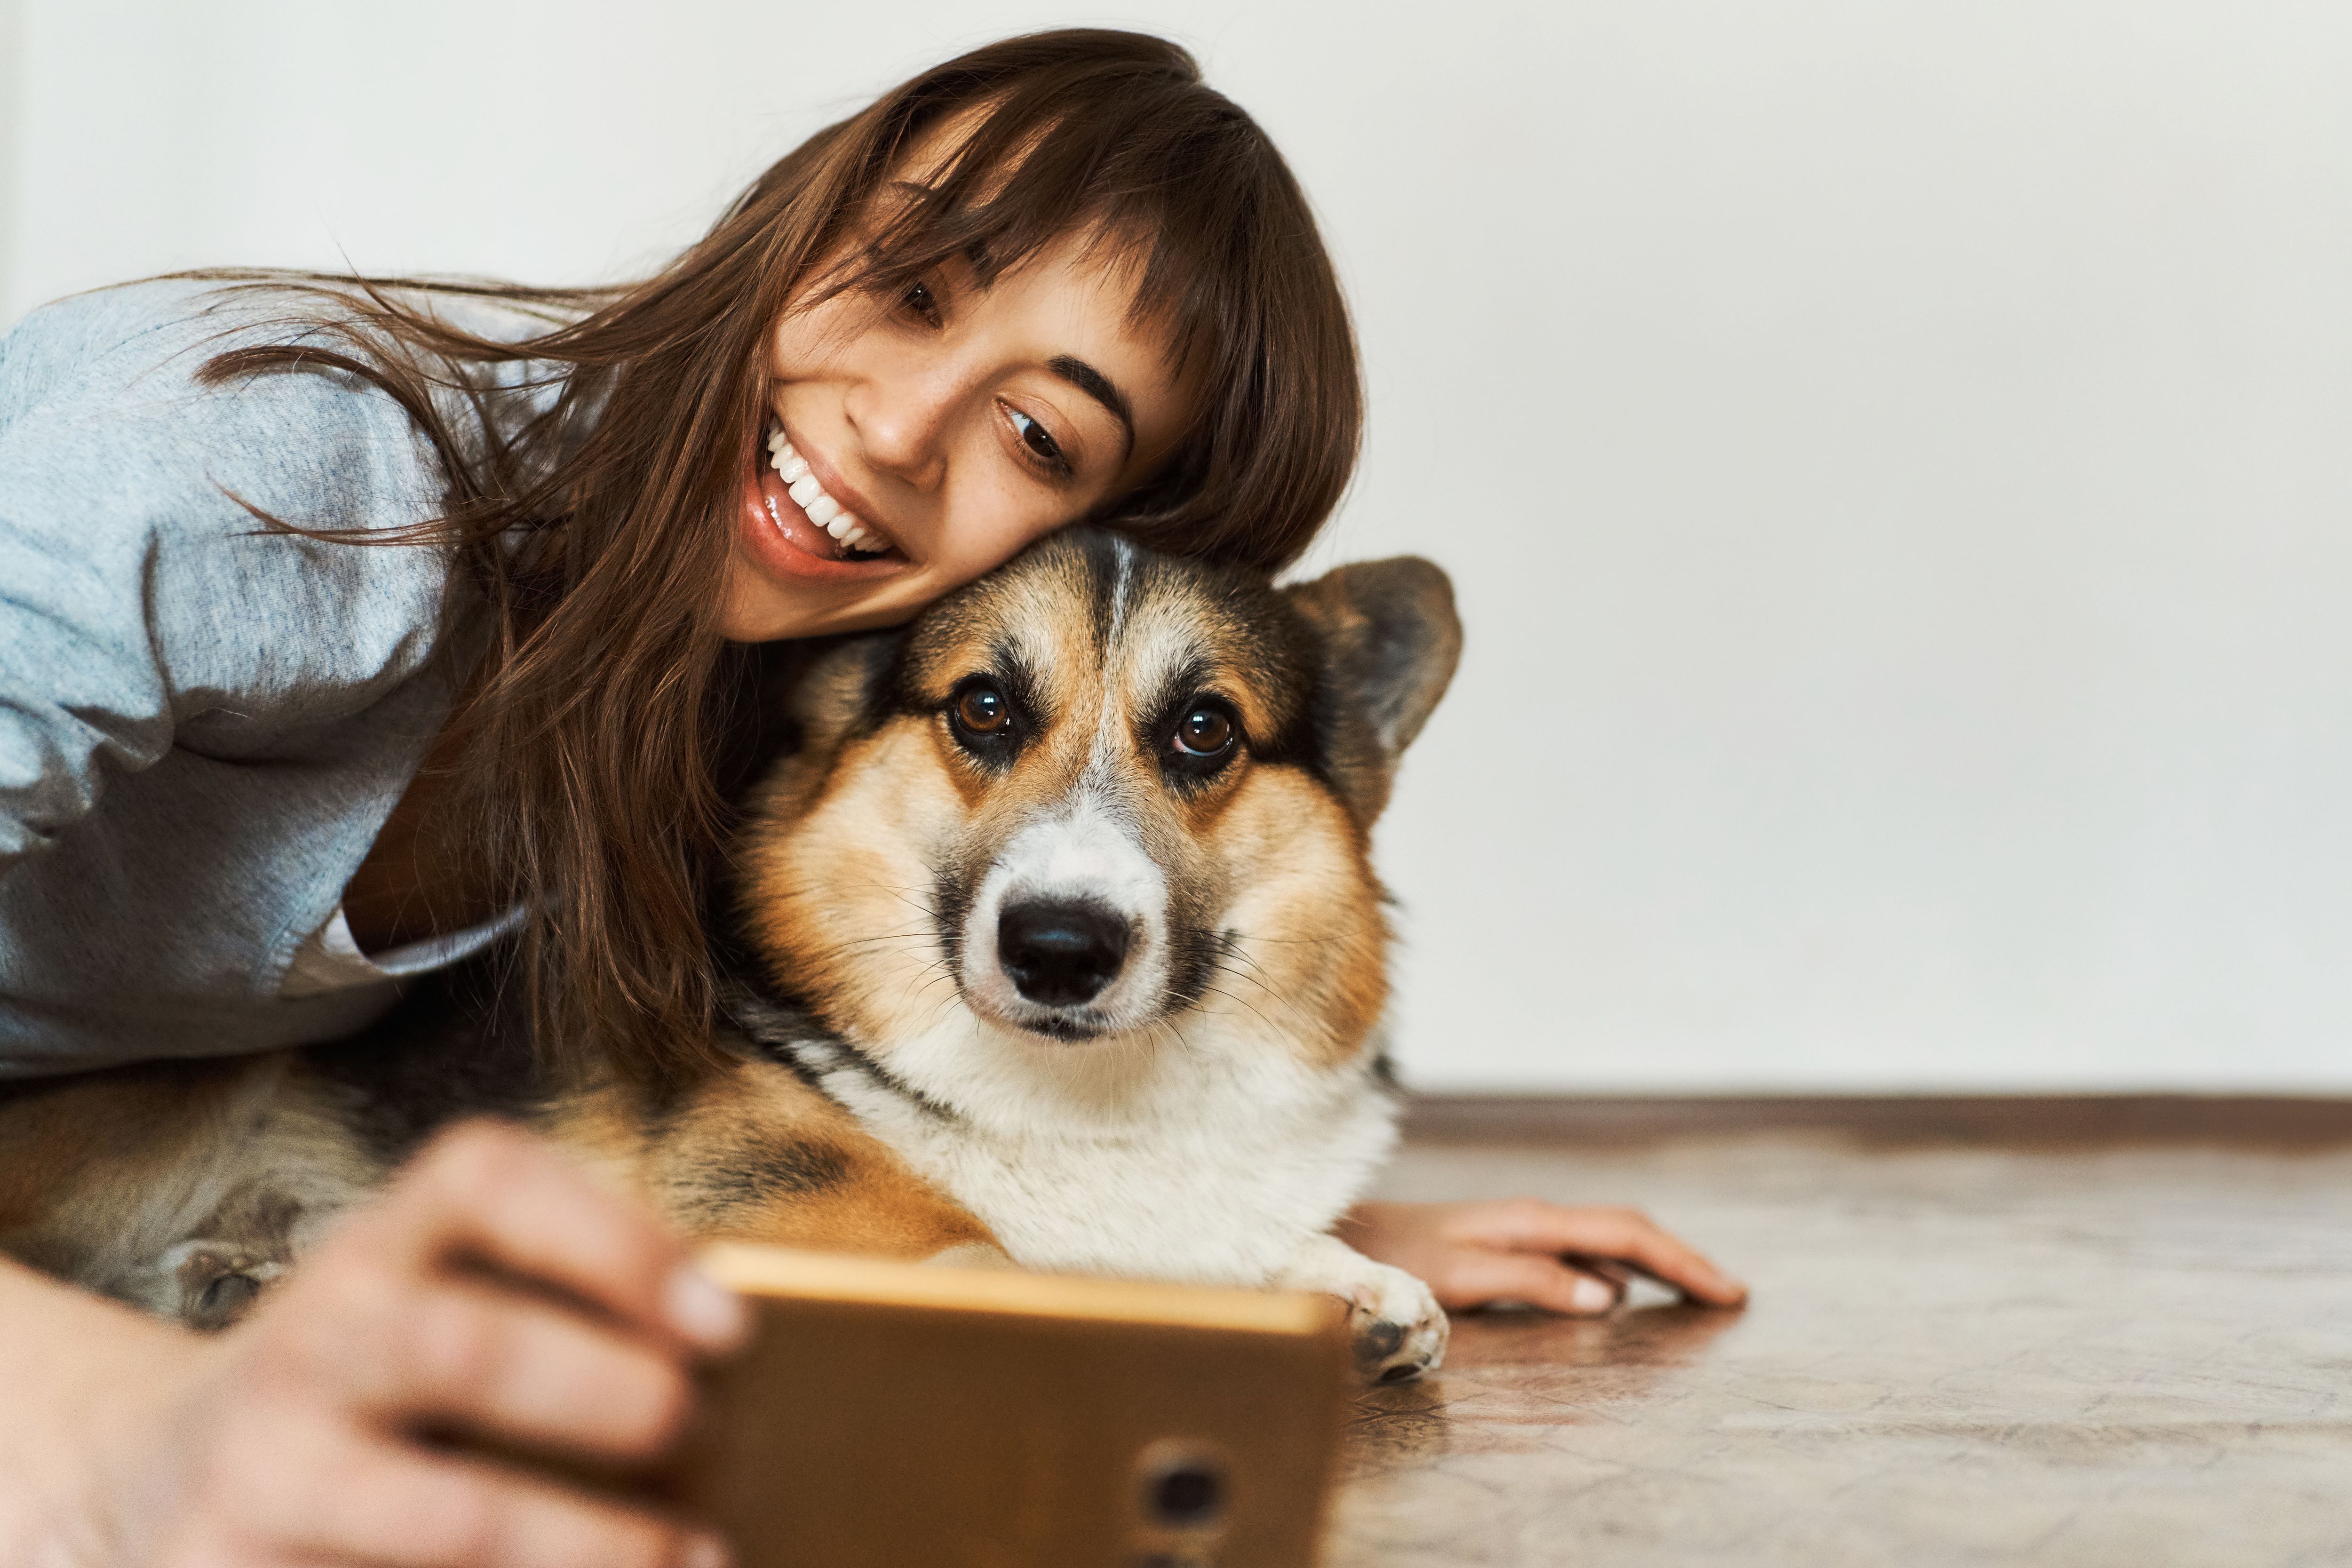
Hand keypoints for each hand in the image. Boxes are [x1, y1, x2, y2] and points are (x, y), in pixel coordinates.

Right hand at [60, 1120, 748, 1567]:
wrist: (144, 1481)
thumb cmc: (355, 1390)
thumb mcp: (418, 1305)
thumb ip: (544, 1304)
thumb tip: (719, 1354)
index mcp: (370, 1249)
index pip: (485, 1181)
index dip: (613, 1238)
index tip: (727, 1320)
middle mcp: (306, 1346)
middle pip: (466, 1347)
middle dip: (602, 1394)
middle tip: (699, 1430)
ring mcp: (262, 1475)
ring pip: (445, 1518)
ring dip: (587, 1545)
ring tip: (693, 1557)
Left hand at [1335, 1198, 1747, 1315]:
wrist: (1346, 1239)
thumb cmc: (1396, 1260)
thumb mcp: (1463, 1275)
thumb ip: (1534, 1281)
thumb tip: (1609, 1298)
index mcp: (1534, 1221)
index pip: (1628, 1236)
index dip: (1683, 1262)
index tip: (1728, 1292)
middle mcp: (1536, 1219)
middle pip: (1628, 1231)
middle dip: (1683, 1259)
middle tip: (1731, 1295)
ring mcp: (1524, 1231)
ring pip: (1609, 1242)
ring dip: (1656, 1264)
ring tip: (1696, 1292)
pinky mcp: (1510, 1247)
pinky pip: (1582, 1256)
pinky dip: (1618, 1272)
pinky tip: (1624, 1296)